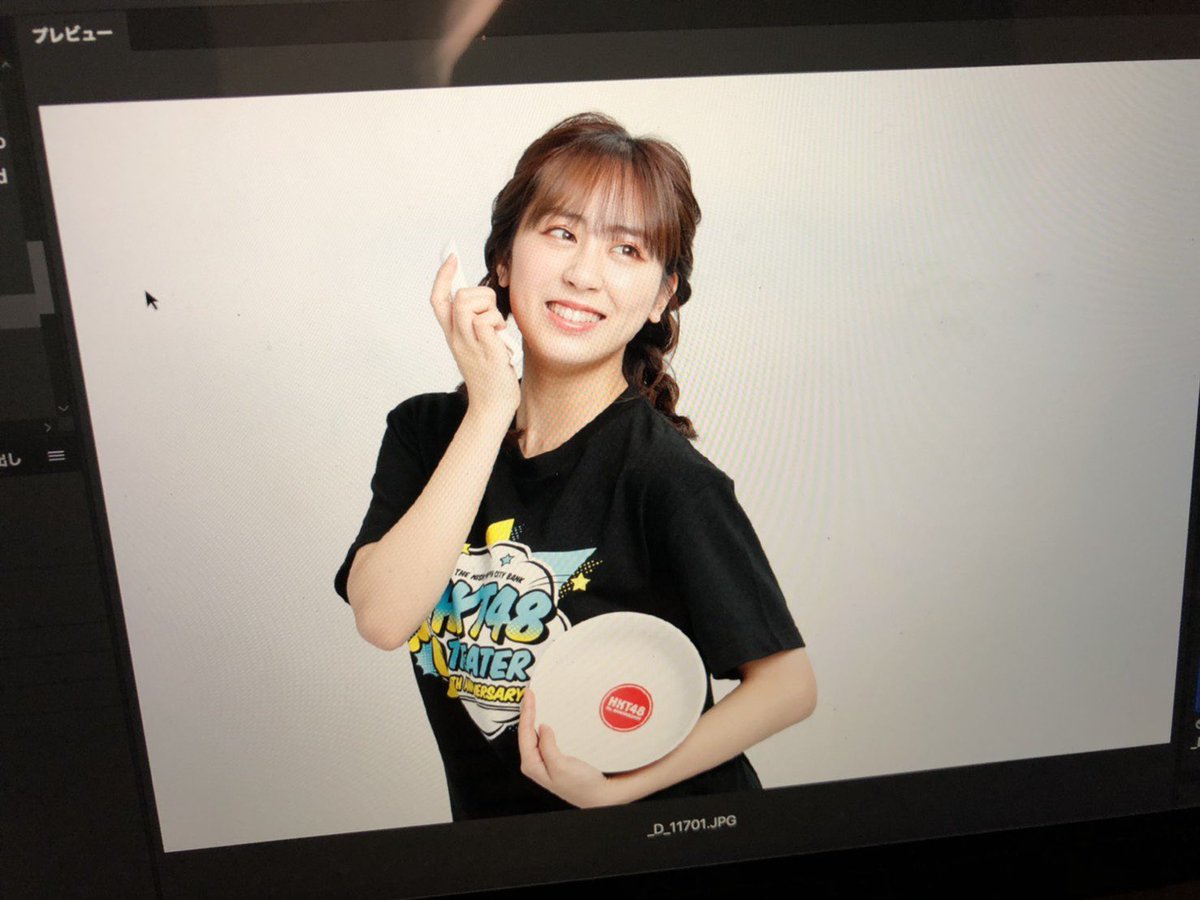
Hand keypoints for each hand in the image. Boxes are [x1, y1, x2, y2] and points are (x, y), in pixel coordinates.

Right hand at [429, 253, 519, 417]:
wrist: (493, 406)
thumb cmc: (490, 375)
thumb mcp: (478, 344)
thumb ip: (476, 324)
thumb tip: (485, 299)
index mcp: (453, 334)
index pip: (438, 298)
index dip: (443, 275)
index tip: (452, 257)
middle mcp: (456, 337)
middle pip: (459, 295)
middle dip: (482, 295)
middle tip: (494, 316)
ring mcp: (469, 343)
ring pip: (469, 303)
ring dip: (490, 309)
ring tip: (498, 329)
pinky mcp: (485, 350)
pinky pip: (487, 321)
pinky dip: (498, 325)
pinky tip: (503, 341)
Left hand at [518, 689, 623, 808]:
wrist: (599, 794)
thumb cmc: (581, 785)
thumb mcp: (561, 767)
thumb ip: (548, 748)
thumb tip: (542, 727)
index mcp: (533, 765)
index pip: (525, 733)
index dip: (526, 712)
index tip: (529, 696)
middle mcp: (536, 762)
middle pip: (526, 731)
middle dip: (527, 712)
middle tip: (529, 693)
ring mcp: (544, 759)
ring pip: (534, 732)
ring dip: (534, 716)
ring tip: (533, 700)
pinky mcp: (554, 756)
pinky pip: (544, 735)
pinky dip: (543, 722)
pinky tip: (546, 715)